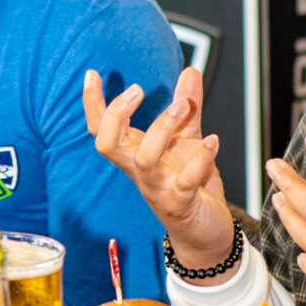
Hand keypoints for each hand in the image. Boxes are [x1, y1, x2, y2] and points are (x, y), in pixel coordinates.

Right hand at [85, 65, 233, 267]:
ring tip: (183, 107)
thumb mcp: (188, 141)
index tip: (91, 75)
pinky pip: (184, 181)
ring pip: (144, 159)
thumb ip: (187, 110)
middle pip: (107, 144)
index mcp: (135, 154)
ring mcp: (157, 188)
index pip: (102, 129)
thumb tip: (189, 71)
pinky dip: (200, 159)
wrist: (206, 234)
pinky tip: (213, 141)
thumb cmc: (191, 186)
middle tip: (136, 89)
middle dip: (116, 115)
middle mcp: (139, 171)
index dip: (92, 104)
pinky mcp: (180, 204)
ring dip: (162, 129)